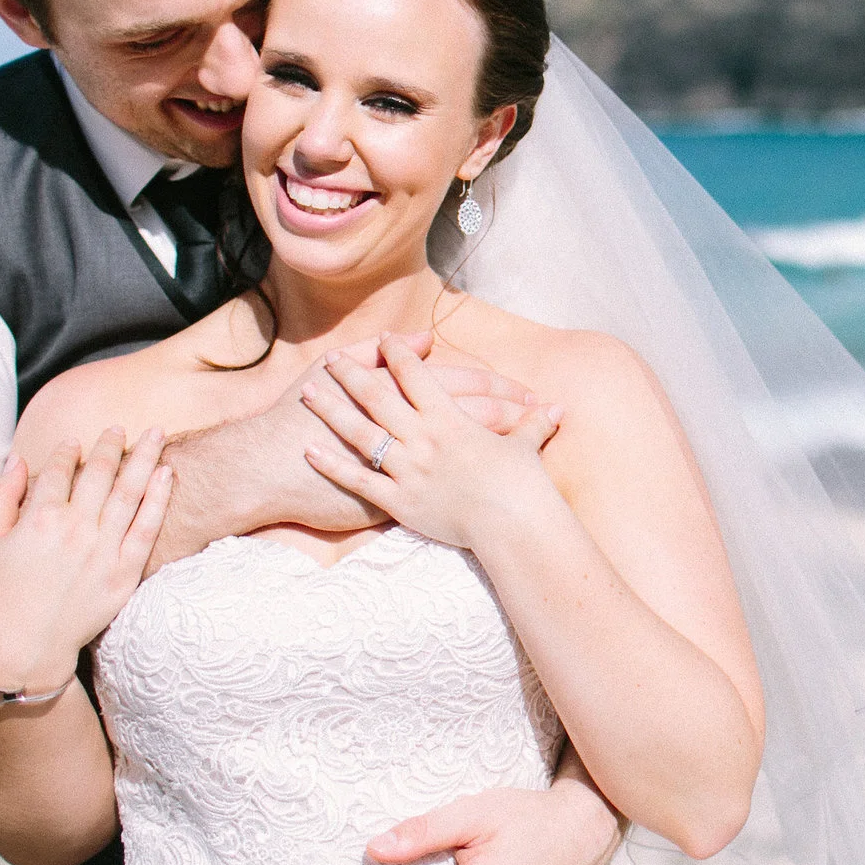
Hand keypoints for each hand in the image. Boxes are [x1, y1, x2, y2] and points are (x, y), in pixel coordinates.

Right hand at [0, 428, 170, 694]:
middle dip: (110, 445)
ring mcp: (102, 550)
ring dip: (144, 457)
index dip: (67, 452)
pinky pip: (147, 527)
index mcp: (37, 520)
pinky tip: (166, 474)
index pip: (58, 472)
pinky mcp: (124, 572)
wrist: (23, 651)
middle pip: (98, 473)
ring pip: (129, 491)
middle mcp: (73, 529)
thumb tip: (18, 459)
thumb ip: (2, 497)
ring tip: (157, 433)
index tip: (76, 441)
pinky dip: (158, 498)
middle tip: (119, 427)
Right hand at [154, 339, 538, 558]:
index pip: (462, 389)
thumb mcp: (337, 371)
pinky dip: (468, 493)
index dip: (498, 390)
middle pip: (473, 421)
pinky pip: (441, 495)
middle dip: (513, 419)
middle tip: (547, 417)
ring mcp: (402, 466)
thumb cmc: (299, 412)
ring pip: (462, 458)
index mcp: (398, 398)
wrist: (266, 464)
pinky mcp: (392, 498)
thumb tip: (420, 339)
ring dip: (498, 452)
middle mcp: (408, 431)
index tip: (528, 392)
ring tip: (533, 453)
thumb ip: (380, 353)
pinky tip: (490, 495)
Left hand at [299, 336, 563, 547]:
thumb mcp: (526, 449)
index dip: (399, 355)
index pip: (416, 376)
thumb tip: (556, 408)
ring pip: (360, 433)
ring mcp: (407, 469)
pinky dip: (333, 463)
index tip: (384, 339)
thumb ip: (534, 426)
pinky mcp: (398, 500)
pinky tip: (311, 449)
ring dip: (331, 410)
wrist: (513, 525)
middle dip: (352, 375)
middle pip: (378, 397)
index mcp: (450, 420)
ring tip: (308, 393)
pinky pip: (358, 478)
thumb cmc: (522, 486)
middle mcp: (422, 438)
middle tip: (330, 359)